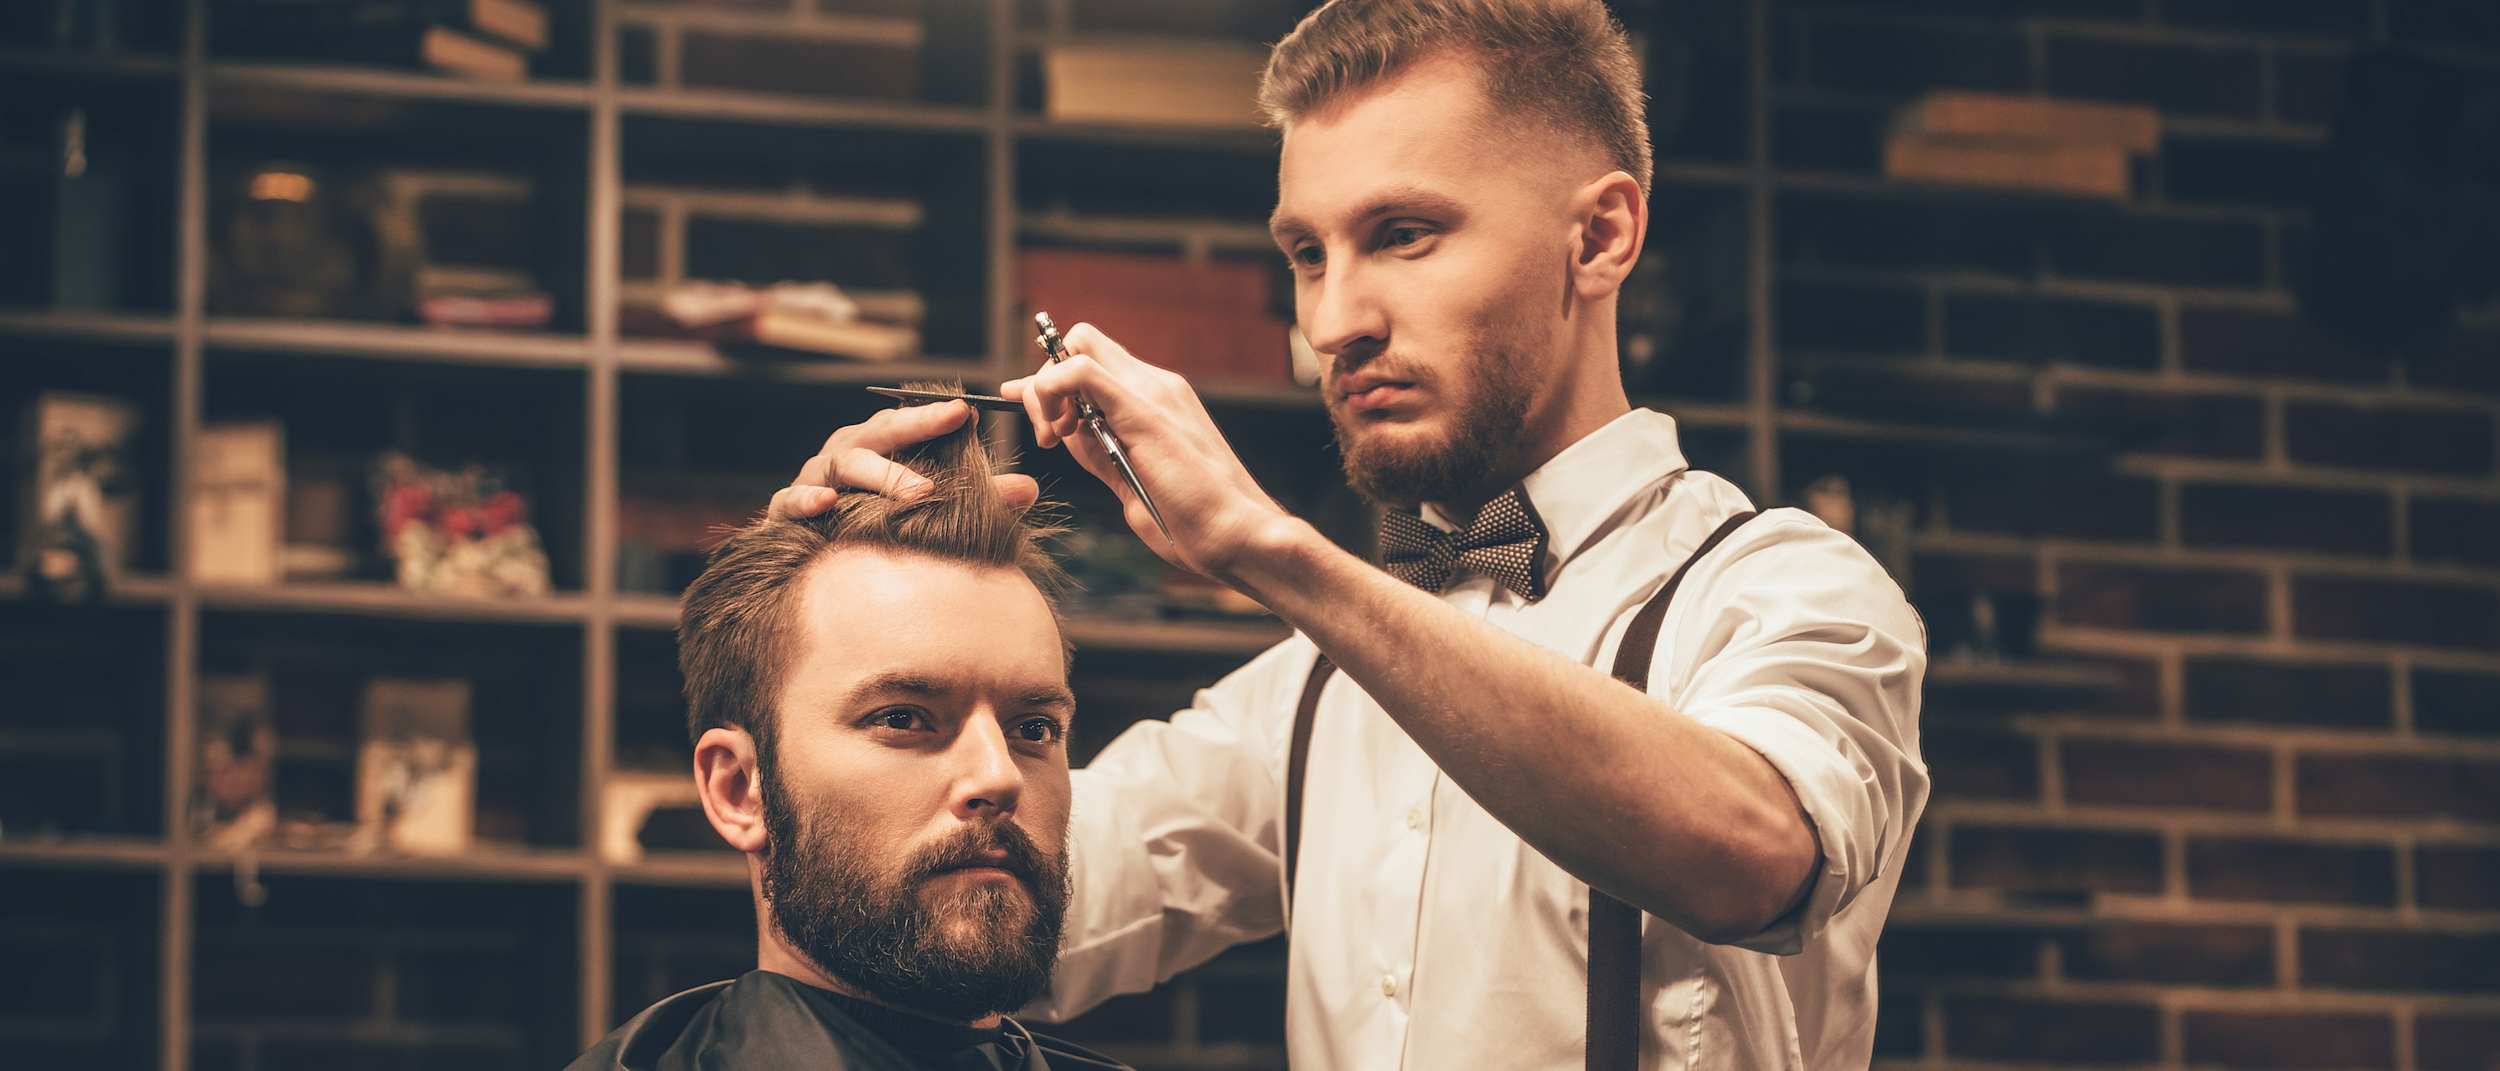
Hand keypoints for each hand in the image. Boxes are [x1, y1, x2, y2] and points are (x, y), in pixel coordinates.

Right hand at [765, 400, 1040, 519]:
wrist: (808, 562)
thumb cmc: (876, 524)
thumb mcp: (931, 508)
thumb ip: (976, 497)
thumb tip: (1029, 488)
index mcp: (880, 447)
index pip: (908, 421)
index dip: (936, 415)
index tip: (970, 411)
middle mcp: (846, 454)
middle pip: (879, 433)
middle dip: (915, 428)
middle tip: (953, 427)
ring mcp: (814, 479)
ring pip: (843, 463)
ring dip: (880, 474)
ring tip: (917, 491)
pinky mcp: (787, 511)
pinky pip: (793, 499)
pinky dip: (809, 499)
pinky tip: (828, 503)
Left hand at [1002, 322, 1292, 580]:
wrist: (1236, 534)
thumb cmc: (1189, 519)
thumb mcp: (1127, 476)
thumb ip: (1095, 446)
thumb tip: (1058, 430)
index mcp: (1156, 397)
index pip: (1094, 359)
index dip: (1054, 381)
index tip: (1041, 420)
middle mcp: (1156, 383)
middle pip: (1082, 342)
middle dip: (1047, 380)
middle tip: (1048, 434)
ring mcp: (1152, 391)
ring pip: (1078, 346)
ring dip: (1047, 389)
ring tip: (1054, 440)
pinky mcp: (1142, 410)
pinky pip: (1080, 371)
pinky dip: (1052, 390)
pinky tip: (1059, 433)